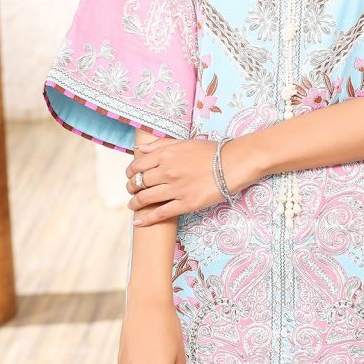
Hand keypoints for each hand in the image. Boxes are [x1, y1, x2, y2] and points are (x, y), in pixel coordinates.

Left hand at [124, 135, 260, 227]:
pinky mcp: (186, 203)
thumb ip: (160, 145)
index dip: (130, 172)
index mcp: (165, 154)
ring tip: (134, 205)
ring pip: (145, 198)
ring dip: (135, 203)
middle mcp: (167, 171)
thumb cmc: (211, 151)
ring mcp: (175, 188)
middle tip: (132, 191)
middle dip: (131, 188)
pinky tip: (138, 222)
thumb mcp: (184, 142)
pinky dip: (146, 219)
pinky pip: (160, 213)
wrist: (233, 163)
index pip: (137, 165)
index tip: (131, 176)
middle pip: (139, 182)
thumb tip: (139, 150)